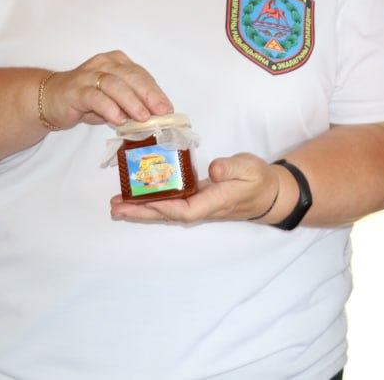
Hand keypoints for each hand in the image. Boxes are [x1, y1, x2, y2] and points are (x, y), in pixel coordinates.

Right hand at [39, 50, 172, 129]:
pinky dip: (109, 108)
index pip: (141, 75)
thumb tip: (156, 117)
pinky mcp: (75, 89)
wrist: (51, 99)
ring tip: (143, 118)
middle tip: (161, 112)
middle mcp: (104, 64)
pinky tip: (118, 119)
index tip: (167, 108)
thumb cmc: (87, 100)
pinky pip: (95, 97)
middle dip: (149, 95)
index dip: (155, 91)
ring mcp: (88, 75)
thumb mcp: (113, 101)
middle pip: (131, 76)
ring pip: (115, 85)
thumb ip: (131, 104)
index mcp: (117, 62)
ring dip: (131, 102)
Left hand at [110, 153, 282, 223]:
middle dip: (141, 212)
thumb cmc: (259, 180)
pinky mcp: (196, 198)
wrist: (268, 194)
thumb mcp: (249, 168)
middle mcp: (202, 208)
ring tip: (117, 205)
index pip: (184, 209)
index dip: (162, 207)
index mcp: (214, 203)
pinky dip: (153, 200)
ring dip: (142, 209)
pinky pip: (171, 202)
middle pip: (167, 214)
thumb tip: (212, 169)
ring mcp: (198, 205)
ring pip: (166, 210)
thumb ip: (231, 168)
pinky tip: (139, 196)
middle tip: (115, 209)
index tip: (142, 201)